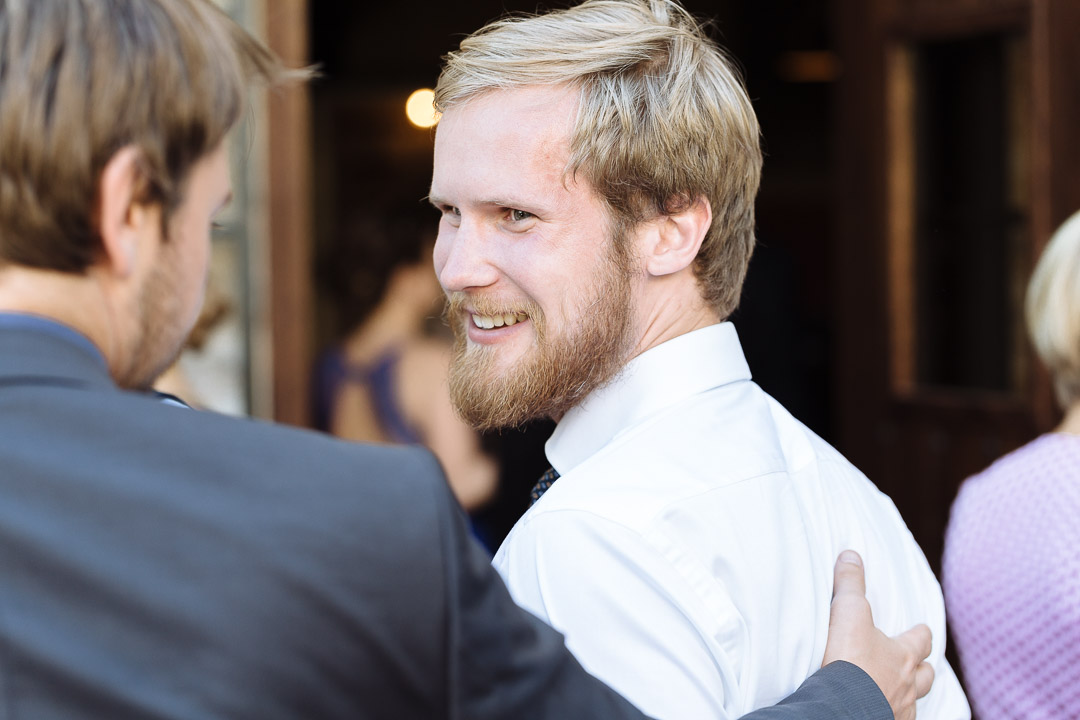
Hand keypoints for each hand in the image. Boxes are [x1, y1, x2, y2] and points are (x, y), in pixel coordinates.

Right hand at [822, 550, 933, 719]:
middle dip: (923, 668)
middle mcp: (907, 685)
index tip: (922, 629)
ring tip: (899, 691)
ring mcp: (899, 710)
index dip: (921, 634)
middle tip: (917, 664)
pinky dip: (891, 713)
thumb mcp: (848, 612)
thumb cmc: (850, 660)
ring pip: (913, 701)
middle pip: (925, 676)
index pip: (920, 641)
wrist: (841, 708)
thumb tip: (851, 555)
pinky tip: (881, 711)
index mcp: (902, 656)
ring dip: (908, 693)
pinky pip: (896, 719)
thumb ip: (850, 583)